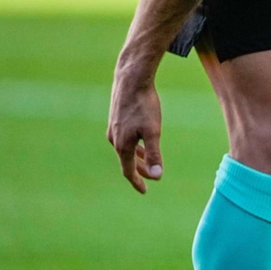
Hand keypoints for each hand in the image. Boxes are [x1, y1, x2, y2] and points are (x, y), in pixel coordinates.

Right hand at [108, 68, 163, 193]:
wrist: (131, 79)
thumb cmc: (144, 105)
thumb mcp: (153, 131)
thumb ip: (154, 154)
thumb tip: (157, 176)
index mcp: (122, 145)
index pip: (128, 170)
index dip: (137, 182)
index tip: (145, 191)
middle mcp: (114, 138)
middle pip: (127, 160)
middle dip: (139, 170)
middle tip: (151, 177)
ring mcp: (113, 127)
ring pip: (125, 148)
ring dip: (137, 156)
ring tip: (147, 160)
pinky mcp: (115, 117)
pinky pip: (123, 137)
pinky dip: (133, 144)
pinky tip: (140, 138)